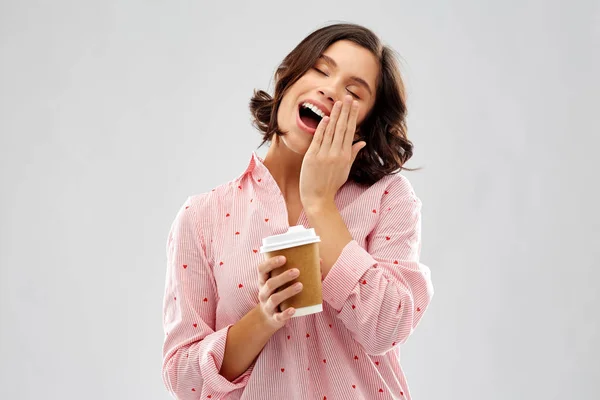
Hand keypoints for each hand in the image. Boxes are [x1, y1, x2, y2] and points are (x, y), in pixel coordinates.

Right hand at [256, 256, 302, 329]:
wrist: (268, 318)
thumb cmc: (279, 293)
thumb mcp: (280, 283)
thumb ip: (295, 271)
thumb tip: (319, 261)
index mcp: (263, 281)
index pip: (262, 269)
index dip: (271, 263)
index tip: (284, 258)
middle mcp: (263, 293)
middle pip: (270, 283)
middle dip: (283, 277)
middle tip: (297, 271)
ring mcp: (267, 306)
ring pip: (274, 299)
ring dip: (287, 292)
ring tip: (300, 285)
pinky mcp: (274, 318)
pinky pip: (278, 316)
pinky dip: (285, 313)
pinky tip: (293, 309)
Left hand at [299, 95, 366, 209]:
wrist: (318, 199)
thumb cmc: (331, 185)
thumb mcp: (345, 170)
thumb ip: (352, 154)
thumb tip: (362, 142)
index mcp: (345, 156)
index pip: (350, 132)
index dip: (352, 117)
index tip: (354, 105)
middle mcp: (336, 154)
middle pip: (342, 128)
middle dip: (345, 112)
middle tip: (349, 98)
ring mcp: (324, 155)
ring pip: (331, 132)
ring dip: (334, 116)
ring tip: (338, 103)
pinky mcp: (312, 157)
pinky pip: (318, 139)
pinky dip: (321, 128)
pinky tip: (325, 118)